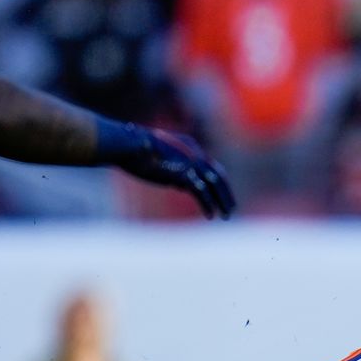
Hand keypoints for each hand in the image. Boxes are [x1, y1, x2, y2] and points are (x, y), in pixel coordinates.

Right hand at [119, 126, 235, 218]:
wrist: (130, 144)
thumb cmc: (136, 150)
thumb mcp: (160, 158)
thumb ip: (174, 170)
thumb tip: (181, 185)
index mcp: (189, 146)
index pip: (208, 164)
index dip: (215, 180)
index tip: (218, 193)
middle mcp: (195, 153)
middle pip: (218, 175)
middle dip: (225, 192)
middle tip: (230, 206)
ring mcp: (191, 163)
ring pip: (214, 185)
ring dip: (222, 201)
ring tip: (225, 215)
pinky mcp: (185, 175)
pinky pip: (202, 193)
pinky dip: (208, 205)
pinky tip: (210, 215)